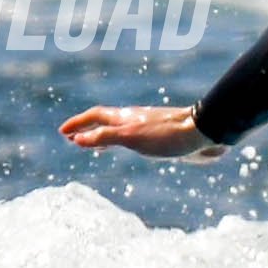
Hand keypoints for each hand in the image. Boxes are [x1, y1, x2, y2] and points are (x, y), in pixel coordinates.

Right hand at [58, 104, 215, 158]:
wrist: (204, 133)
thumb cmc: (168, 136)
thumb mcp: (131, 137)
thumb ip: (105, 138)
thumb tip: (78, 139)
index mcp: (125, 118)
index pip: (95, 117)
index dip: (78, 124)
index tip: (63, 132)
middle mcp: (135, 120)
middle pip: (105, 122)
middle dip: (88, 129)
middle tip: (73, 138)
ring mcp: (148, 128)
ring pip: (120, 130)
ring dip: (104, 136)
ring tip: (94, 146)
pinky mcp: (162, 139)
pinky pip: (135, 140)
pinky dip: (123, 144)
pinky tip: (132, 150)